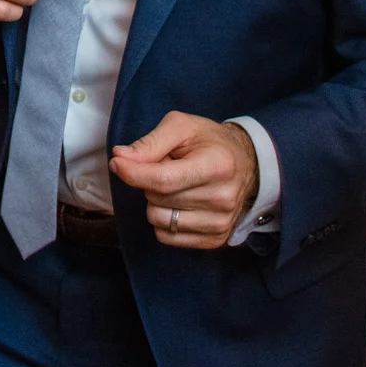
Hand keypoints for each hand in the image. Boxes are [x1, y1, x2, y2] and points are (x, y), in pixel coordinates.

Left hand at [109, 112, 258, 249]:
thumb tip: (120, 159)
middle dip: (149, 181)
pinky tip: (179, 204)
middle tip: (168, 167)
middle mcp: (222, 198)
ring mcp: (220, 223)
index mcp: (216, 165)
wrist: (247, 164)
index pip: (162, 180)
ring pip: (158, 220)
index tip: (118, 163)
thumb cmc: (209, 142)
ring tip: (176, 185)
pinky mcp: (215, 240)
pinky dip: (163, 221)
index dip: (133, 173)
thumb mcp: (182, 126)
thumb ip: (150, 142)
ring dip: (156, 202)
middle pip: (157, 198)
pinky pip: (167, 237)